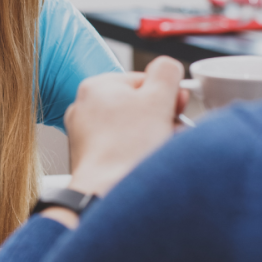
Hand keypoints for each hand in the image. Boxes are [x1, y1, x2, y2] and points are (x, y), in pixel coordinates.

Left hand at [65, 56, 185, 197]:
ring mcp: (85, 136)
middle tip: (171, 131)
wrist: (106, 195)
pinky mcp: (92, 160)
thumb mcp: (158, 99)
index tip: (177, 108)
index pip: (144, 81)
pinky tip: (146, 163)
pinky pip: (122, 149)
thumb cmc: (127, 150)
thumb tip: (167, 66)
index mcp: (96, 86)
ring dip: (154, 137)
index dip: (167, 95)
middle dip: (162, 118)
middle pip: (138, 106)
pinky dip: (138, 154)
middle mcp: (85, 108)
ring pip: (132, 129)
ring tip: (159, 151)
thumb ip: (166, 72)